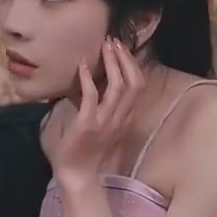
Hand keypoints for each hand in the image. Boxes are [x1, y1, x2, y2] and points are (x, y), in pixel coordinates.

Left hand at [53, 38, 143, 185]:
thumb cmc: (86, 149)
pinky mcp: (88, 125)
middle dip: (125, 60)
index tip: (122, 49)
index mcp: (125, 118)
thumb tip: (96, 82)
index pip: (138, 86)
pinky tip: (83, 65)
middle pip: (133, 84)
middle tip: (114, 42)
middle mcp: (120, 118)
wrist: (77, 174)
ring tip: (104, 47)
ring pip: (118, 88)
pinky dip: (88, 79)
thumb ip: (104, 106)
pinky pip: (92, 98)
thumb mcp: (102, 124)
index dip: (133, 65)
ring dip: (112, 64)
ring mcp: (105, 122)